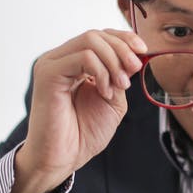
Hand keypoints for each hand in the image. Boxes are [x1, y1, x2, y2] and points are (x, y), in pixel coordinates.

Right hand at [12, 29, 145, 192]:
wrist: (64, 158)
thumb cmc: (83, 134)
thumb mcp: (113, 99)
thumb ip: (120, 75)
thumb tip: (134, 56)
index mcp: (74, 63)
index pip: (100, 36)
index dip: (124, 38)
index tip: (143, 51)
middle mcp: (61, 59)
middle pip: (96, 34)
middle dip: (122, 49)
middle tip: (134, 70)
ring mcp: (52, 64)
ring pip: (90, 41)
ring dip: (114, 61)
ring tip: (120, 86)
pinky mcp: (48, 73)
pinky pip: (83, 57)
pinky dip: (101, 72)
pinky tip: (104, 92)